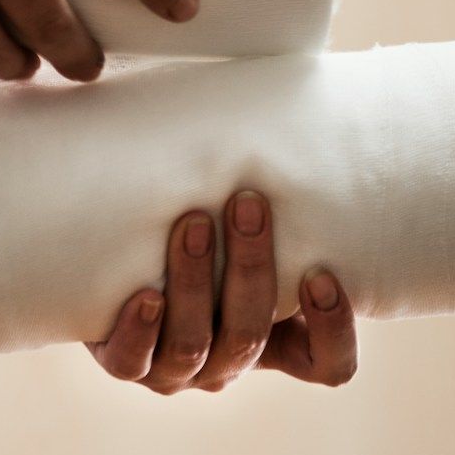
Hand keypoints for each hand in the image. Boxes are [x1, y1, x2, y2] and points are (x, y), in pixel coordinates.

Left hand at [86, 193, 357, 393]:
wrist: (121, 258)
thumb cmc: (209, 225)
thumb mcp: (250, 222)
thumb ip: (281, 193)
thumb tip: (309, 85)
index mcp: (277, 342)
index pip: (329, 365)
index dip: (333, 330)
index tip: (321, 273)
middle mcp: (229, 361)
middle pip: (250, 337)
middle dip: (250, 268)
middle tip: (246, 202)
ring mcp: (177, 369)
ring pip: (193, 344)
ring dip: (196, 282)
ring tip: (192, 222)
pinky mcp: (125, 363)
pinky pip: (133, 362)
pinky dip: (141, 330)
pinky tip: (146, 294)